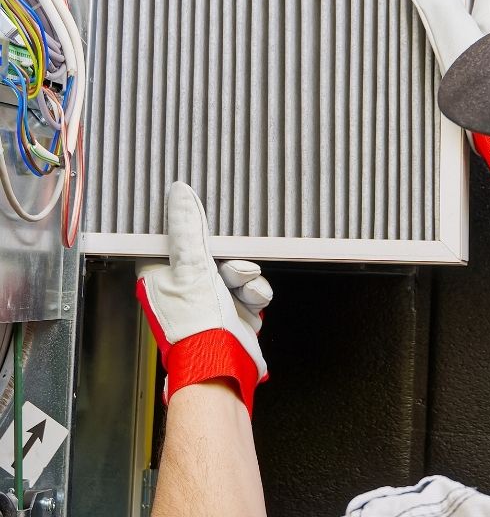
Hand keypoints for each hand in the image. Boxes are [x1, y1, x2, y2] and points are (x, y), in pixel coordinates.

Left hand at [136, 182, 271, 415]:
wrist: (223, 369)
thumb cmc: (195, 328)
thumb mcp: (191, 266)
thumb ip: (188, 229)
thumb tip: (180, 194)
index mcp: (160, 278)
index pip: (173, 241)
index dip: (189, 230)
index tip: (203, 222)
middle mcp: (182, 290)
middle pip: (210, 253)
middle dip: (228, 257)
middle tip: (230, 264)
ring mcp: (208, 303)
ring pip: (234, 270)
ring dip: (244, 276)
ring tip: (242, 287)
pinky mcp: (232, 313)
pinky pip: (249, 290)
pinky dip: (254, 294)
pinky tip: (251, 301)